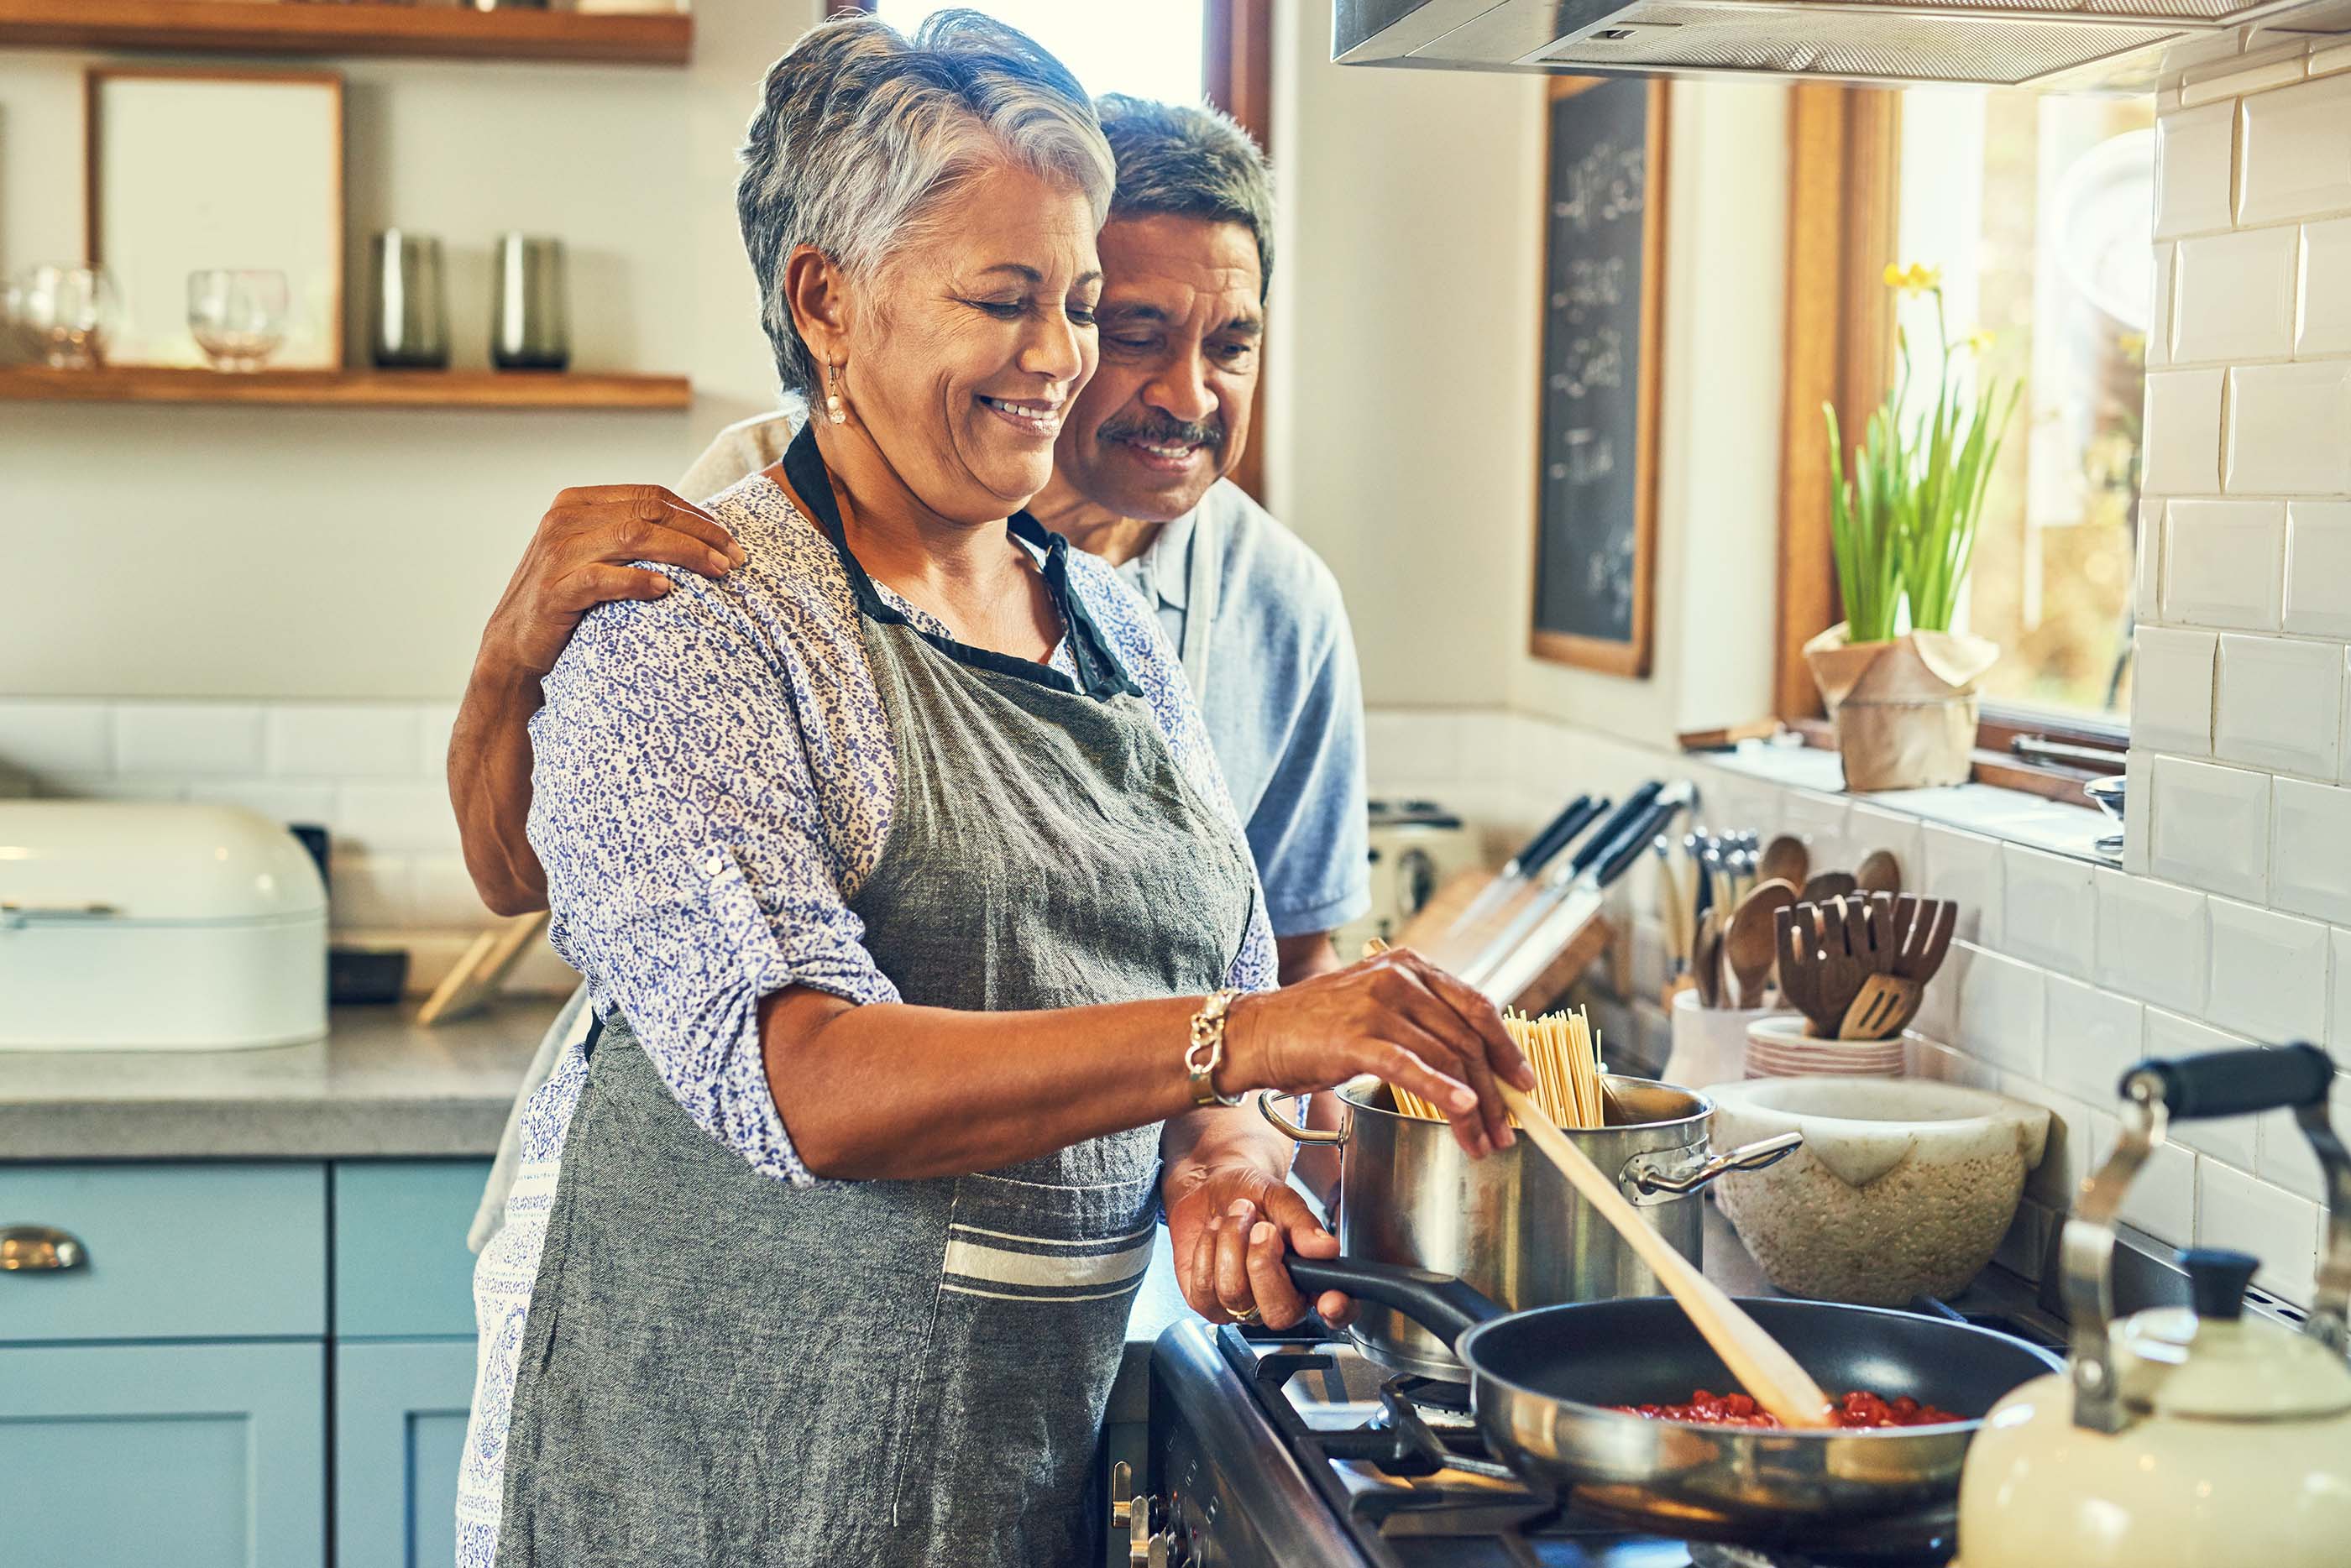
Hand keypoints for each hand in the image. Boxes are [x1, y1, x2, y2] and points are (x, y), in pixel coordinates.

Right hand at [478, 485, 744, 684]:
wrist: (514, 647)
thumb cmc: (568, 601)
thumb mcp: (595, 556)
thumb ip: (630, 536)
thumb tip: (698, 532)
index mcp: (578, 502)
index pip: (651, 495)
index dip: (696, 515)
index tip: (730, 540)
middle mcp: (564, 518)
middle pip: (649, 512)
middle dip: (700, 533)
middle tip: (735, 558)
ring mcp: (557, 552)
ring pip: (634, 537)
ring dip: (684, 552)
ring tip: (717, 571)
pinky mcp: (554, 590)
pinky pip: (604, 578)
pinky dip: (639, 581)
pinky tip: (667, 590)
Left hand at [1163, 1158, 1353, 1330]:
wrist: (1214, 1186)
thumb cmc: (1253, 1195)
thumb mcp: (1282, 1199)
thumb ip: (1304, 1225)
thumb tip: (1325, 1248)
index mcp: (1309, 1278)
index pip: (1335, 1311)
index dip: (1337, 1311)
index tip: (1329, 1301)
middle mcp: (1279, 1300)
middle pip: (1279, 1313)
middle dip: (1263, 1264)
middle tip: (1261, 1228)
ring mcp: (1242, 1306)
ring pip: (1235, 1294)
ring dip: (1232, 1243)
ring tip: (1237, 1217)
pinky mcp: (1207, 1302)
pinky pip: (1204, 1287)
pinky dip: (1208, 1248)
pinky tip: (1215, 1231)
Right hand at [1220, 947, 1532, 1159]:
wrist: (1254, 1033)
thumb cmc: (1314, 1030)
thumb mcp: (1376, 1010)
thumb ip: (1421, 1023)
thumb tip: (1473, 1064)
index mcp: (1410, 965)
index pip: (1476, 1006)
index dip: (1508, 1048)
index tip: (1525, 1085)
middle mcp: (1399, 976)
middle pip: (1468, 1038)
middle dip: (1496, 1091)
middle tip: (1509, 1130)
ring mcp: (1378, 1004)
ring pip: (1447, 1059)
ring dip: (1474, 1108)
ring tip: (1483, 1142)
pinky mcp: (1356, 1037)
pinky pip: (1412, 1067)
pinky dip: (1443, 1091)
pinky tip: (1464, 1111)